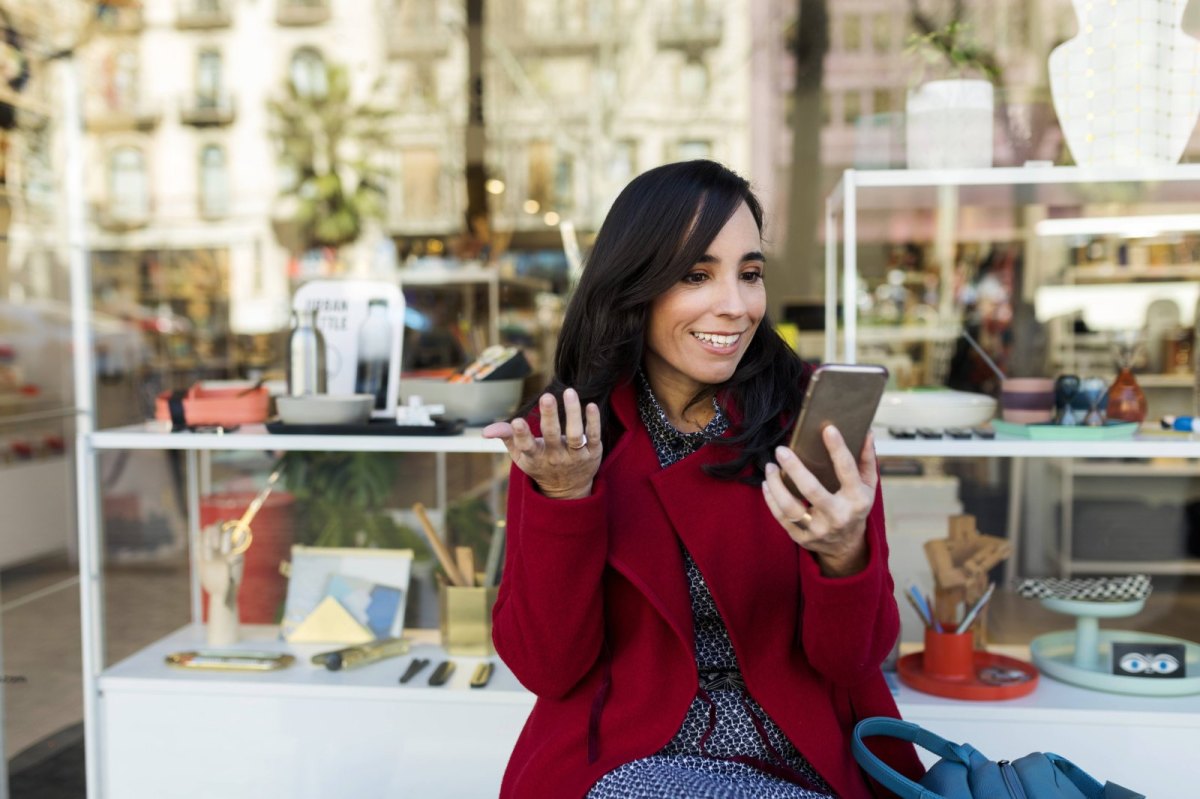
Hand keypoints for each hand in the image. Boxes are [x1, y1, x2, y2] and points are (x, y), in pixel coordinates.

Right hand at [482, 388, 601, 499]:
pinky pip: (593, 436)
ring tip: (569, 392)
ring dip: (573, 413)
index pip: (527, 447)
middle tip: (546, 396)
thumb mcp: (521, 455)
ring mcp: (575, 456)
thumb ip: (506, 438)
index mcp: (535, 457)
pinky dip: (593, 421)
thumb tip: (485, 431)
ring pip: (576, 435)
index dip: (521, 435)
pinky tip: (591, 405)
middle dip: (549, 416)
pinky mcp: (593, 453)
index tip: (517, 421)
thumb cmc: (541, 464)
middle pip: (552, 436)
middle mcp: (555, 457)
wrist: (568, 490)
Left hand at [761, 427, 877, 576]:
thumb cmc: (855, 507)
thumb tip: (867, 432)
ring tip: (770, 466)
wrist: (846, 546)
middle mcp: (838, 516)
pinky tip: (767, 484)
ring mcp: (818, 530)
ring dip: (776, 484)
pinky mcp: (802, 538)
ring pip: (790, 507)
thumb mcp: (868, 486)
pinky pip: (781, 518)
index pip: (847, 471)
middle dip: (794, 468)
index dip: (838, 449)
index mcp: (857, 500)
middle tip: (781, 450)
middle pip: (811, 490)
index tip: (827, 429)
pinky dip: (771, 499)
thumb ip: (866, 460)